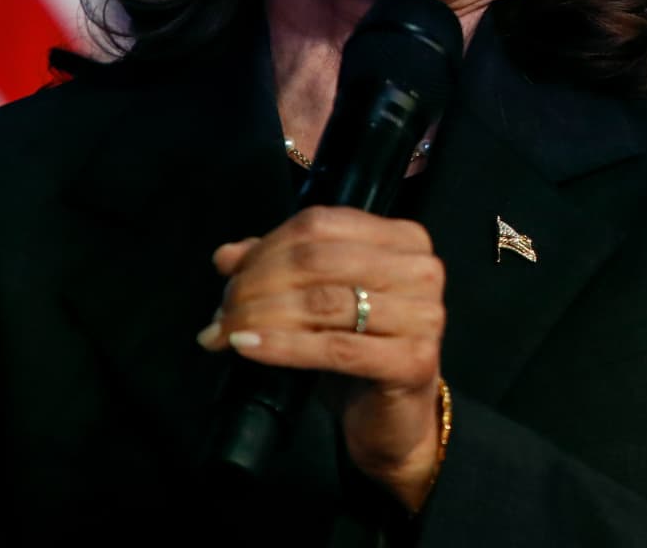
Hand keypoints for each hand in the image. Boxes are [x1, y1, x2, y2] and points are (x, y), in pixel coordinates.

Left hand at [200, 205, 446, 510]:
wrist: (395, 422)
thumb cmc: (360, 356)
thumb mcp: (321, 303)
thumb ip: (281, 270)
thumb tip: (227, 255)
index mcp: (404, 240)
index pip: (321, 224)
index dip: (265, 248)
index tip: (229, 277)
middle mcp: (421, 270)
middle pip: (318, 261)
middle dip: (257, 284)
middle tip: (222, 312)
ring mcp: (423, 315)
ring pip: (323, 303)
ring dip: (261, 316)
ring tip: (225, 333)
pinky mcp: (413, 360)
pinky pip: (334, 348)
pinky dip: (282, 346)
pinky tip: (247, 346)